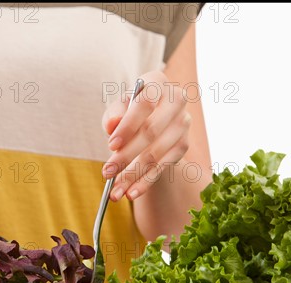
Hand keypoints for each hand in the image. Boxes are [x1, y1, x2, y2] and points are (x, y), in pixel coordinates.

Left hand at [101, 71, 190, 200]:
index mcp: (157, 82)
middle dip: (126, 156)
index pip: (145, 103)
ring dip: (133, 175)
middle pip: (151, 132)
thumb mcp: (117, 108)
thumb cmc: (129, 111)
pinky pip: (163, 167)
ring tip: (115, 191)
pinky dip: (145, 182)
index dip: (128, 125)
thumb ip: (113, 114)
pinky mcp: (184, 144)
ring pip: (156, 154)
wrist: (148, 120)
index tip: (111, 145)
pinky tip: (131, 192)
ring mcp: (183, 123)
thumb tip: (112, 125)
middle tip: (106, 172)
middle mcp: (176, 99)